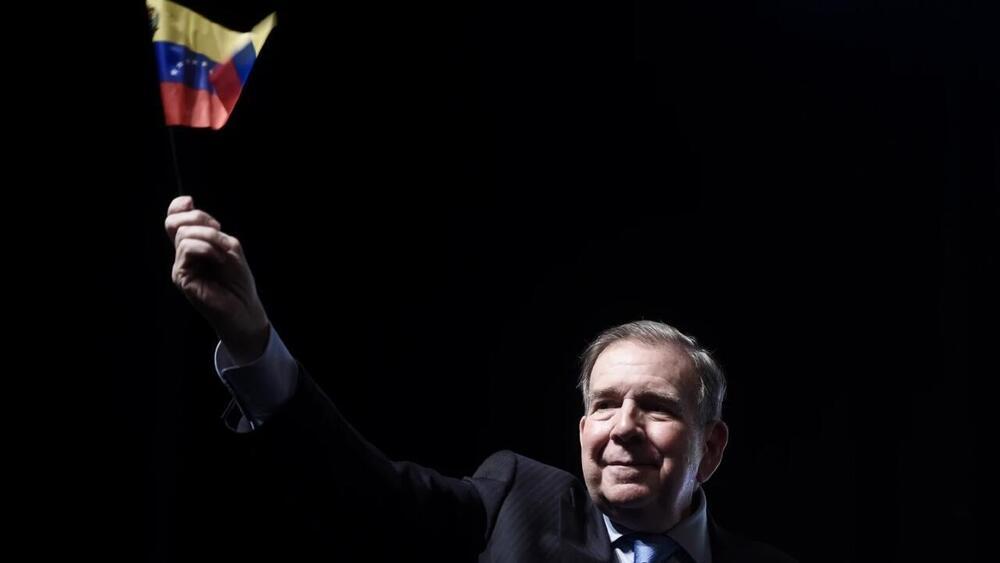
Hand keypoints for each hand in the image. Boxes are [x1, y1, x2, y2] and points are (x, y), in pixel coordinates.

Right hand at [165, 196, 269, 363]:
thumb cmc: (238, 280)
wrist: (244, 308)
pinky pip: (187, 249)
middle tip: (218, 230)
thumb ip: (210, 230)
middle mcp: (182, 255)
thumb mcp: (229, 246)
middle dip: (197, 218)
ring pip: (184, 235)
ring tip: (223, 254)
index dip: (179, 206)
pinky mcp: (181, 277)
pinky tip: (219, 260)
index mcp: (193, 245)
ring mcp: (180, 266)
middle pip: (174, 222)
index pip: (174, 219)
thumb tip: (189, 208)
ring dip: (210, 238)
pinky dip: (207, 249)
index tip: (192, 203)